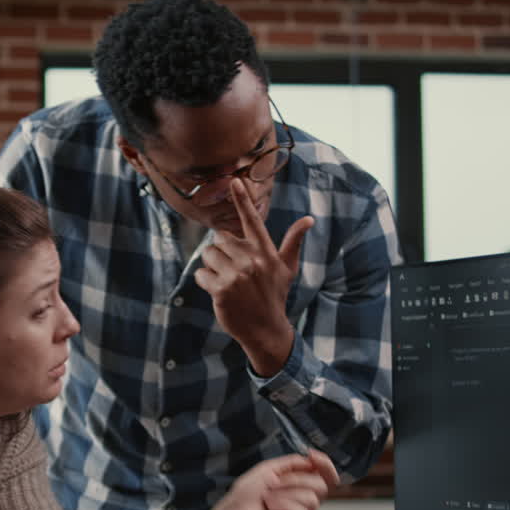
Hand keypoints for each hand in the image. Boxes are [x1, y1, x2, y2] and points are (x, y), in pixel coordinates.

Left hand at [193, 178, 313, 376]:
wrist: (266, 329)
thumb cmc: (274, 295)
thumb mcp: (287, 268)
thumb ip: (293, 241)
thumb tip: (309, 220)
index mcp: (265, 251)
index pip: (252, 219)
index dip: (242, 199)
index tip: (233, 180)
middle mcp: (252, 259)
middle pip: (219, 239)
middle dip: (221, 253)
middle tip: (233, 271)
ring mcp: (237, 274)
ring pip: (208, 255)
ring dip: (212, 267)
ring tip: (227, 281)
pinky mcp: (222, 289)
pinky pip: (201, 274)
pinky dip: (204, 282)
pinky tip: (219, 293)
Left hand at [208, 452, 339, 509]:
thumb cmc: (246, 496)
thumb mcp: (269, 470)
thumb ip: (293, 463)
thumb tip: (313, 460)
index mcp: (300, 489)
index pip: (325, 477)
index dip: (325, 465)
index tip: (312, 455)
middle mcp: (305, 505)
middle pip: (320, 486)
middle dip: (294, 481)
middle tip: (272, 486)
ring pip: (312, 499)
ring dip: (285, 495)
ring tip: (267, 500)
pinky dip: (285, 508)